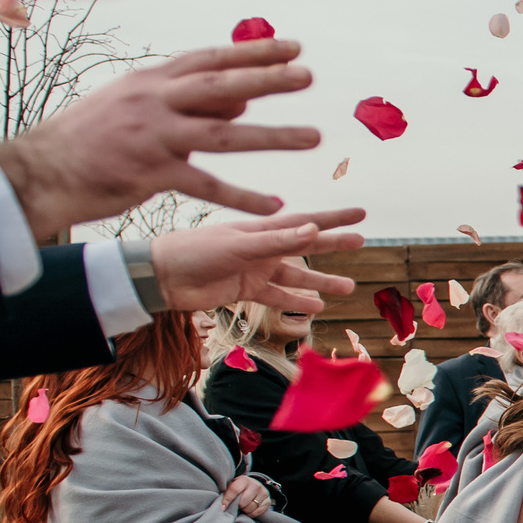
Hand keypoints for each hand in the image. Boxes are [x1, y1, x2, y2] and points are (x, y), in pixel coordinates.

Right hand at [0, 40, 323, 232]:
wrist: (40, 171)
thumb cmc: (91, 138)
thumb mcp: (135, 107)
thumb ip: (188, 103)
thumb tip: (242, 103)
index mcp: (151, 82)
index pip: (210, 60)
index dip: (253, 52)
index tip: (293, 47)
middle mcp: (154, 102)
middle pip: (221, 86)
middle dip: (267, 79)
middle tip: (308, 75)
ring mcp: (153, 137)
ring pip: (224, 135)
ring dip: (273, 136)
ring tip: (314, 137)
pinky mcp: (150, 174)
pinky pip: (206, 186)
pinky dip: (242, 197)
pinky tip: (276, 206)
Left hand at [152, 210, 366, 313]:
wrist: (161, 277)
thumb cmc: (196, 251)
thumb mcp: (239, 245)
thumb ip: (277, 241)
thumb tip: (315, 230)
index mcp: (261, 229)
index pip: (306, 221)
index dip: (334, 218)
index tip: (360, 214)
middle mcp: (262, 247)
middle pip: (307, 246)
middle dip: (334, 244)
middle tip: (361, 242)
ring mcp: (255, 269)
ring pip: (297, 275)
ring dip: (321, 281)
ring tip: (348, 287)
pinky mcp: (245, 290)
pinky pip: (278, 296)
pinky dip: (296, 301)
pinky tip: (316, 307)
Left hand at [219, 474, 270, 516]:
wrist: (252, 486)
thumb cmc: (238, 488)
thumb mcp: (231, 486)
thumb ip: (226, 494)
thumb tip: (223, 507)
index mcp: (244, 480)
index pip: (235, 491)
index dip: (228, 500)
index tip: (223, 508)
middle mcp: (255, 485)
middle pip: (243, 502)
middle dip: (238, 506)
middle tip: (237, 505)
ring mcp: (263, 492)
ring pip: (250, 508)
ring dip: (245, 510)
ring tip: (243, 507)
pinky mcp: (268, 501)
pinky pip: (257, 512)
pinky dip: (251, 514)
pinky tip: (248, 510)